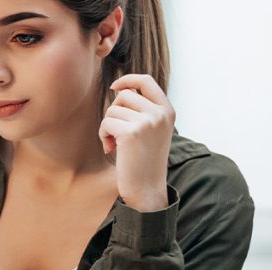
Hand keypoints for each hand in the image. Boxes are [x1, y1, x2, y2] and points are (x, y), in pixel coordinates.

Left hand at [98, 74, 174, 211]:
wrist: (147, 188)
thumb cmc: (144, 160)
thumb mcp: (152, 130)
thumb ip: (143, 109)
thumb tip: (121, 90)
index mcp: (168, 111)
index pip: (146, 81)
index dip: (128, 79)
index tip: (114, 87)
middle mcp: (160, 114)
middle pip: (124, 96)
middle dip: (114, 111)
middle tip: (116, 132)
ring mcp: (147, 122)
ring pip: (113, 109)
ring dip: (108, 126)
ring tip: (115, 143)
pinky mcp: (131, 132)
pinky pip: (106, 122)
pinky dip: (103, 135)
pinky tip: (111, 149)